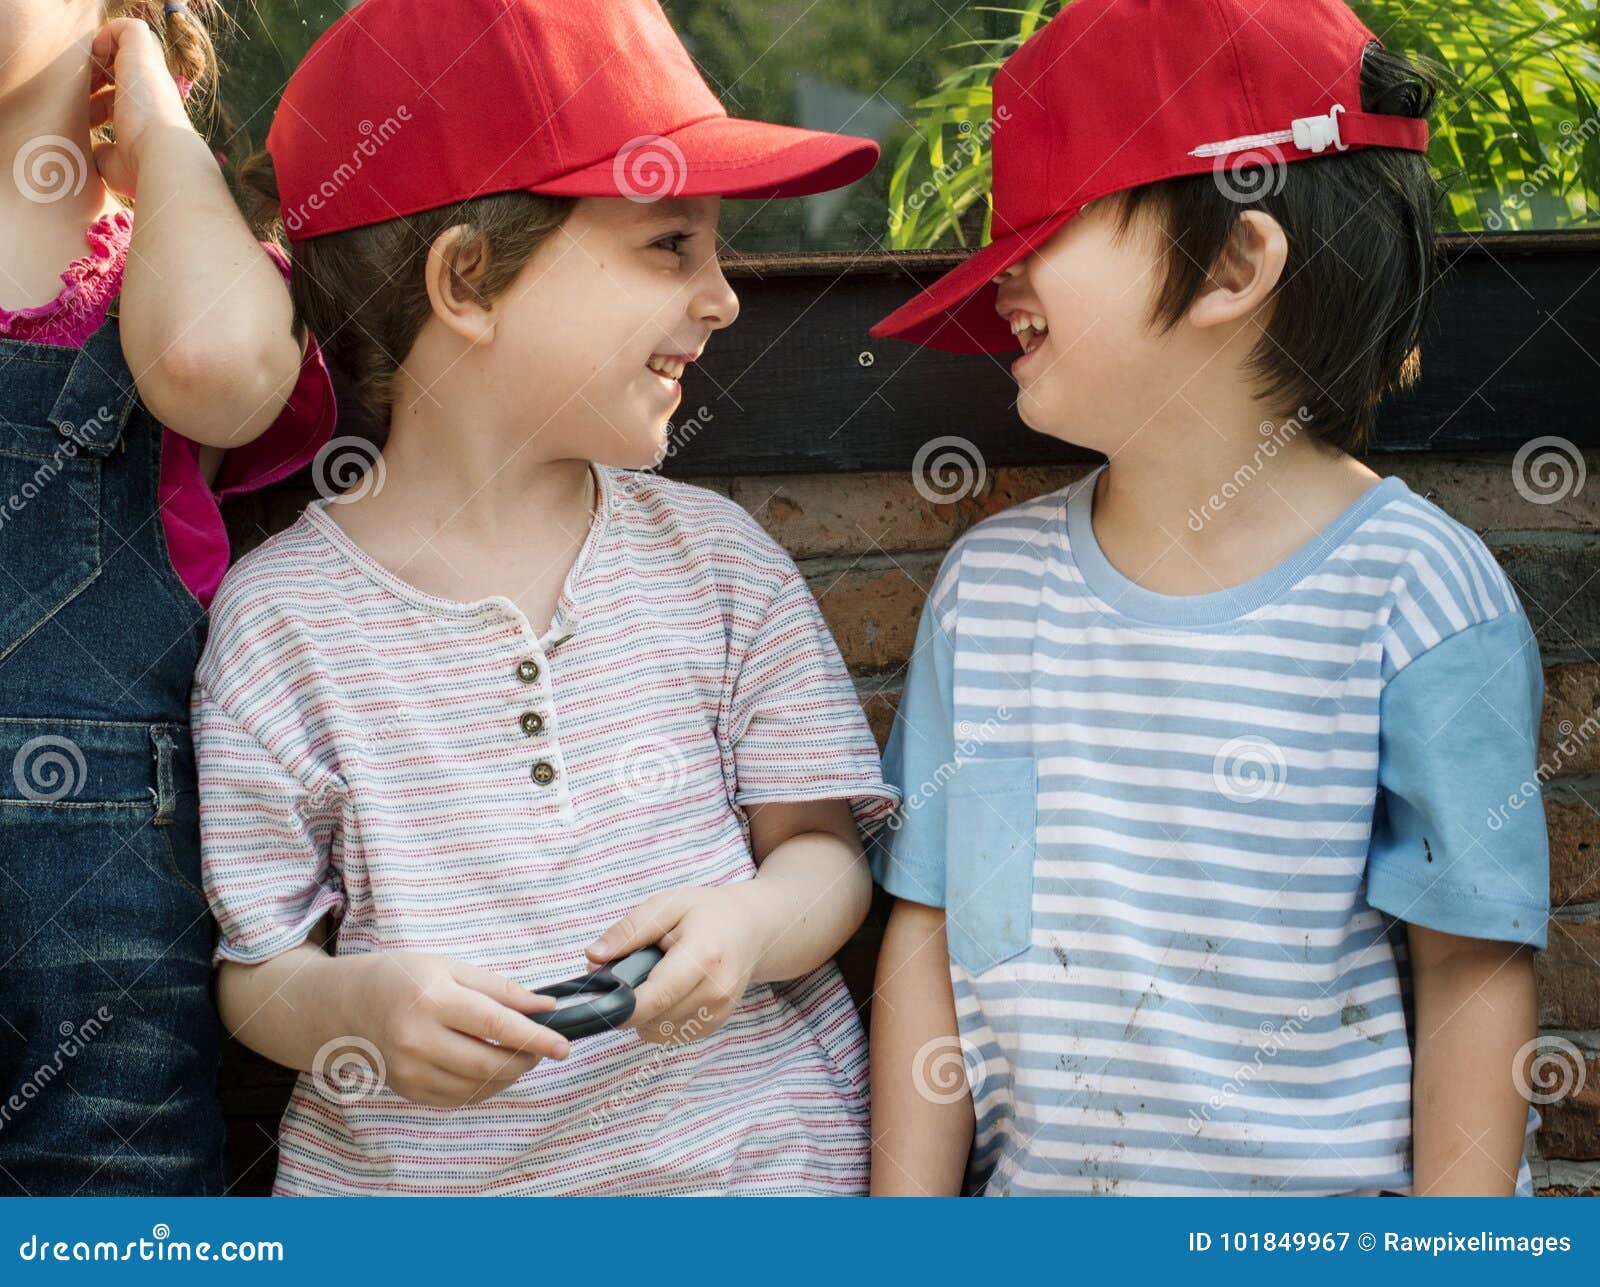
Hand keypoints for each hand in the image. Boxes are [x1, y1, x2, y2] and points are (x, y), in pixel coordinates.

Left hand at [89, 17, 194, 196]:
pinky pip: (128, 27)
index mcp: (148, 114)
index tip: (84, 115)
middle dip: (94, 74)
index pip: (121, 96)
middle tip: (77, 91)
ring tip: (85, 74)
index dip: (98, 98)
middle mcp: (152, 89)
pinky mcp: (144, 53)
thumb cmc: (141, 168)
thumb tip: (96, 151)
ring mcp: (150, 69)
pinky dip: (108, 33)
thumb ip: (104, 153)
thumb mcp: (116, 164)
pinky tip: (97, 57)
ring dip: (101, 53)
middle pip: (122, 67)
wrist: (163, 158)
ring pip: (127, 44)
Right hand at [340, 952, 569, 1107]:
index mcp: (431, 1000)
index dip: (534, 1037)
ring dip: (509, 1075)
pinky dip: (485, 1087)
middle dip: (526, 1059)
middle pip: (488, 1062)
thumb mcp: (452, 967)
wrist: (349, 1004)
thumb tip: (545, 1007)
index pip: (495, 1025)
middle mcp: (417, 1039)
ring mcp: (409, 1070)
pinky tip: (493, 1069)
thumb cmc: (405, 978)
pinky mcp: (407, 1090)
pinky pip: (459, 1098)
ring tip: (519, 1055)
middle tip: (544, 1048)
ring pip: (477, 1086)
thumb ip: (501, 989)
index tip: (563, 1045)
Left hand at [586, 885, 769, 1044]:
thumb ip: (629, 930)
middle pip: (653, 1018)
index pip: (656, 997)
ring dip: (642, 1012)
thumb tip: (593, 957)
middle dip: (627, 1002)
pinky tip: (666, 991)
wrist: (752, 928)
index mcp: (703, 957)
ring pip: (658, 1031)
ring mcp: (718, 1012)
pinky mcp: (715, 1024)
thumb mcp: (667, 905)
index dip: (621, 1007)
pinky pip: (670, 1034)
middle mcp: (715, 992)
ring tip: (652, 978)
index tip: (597, 1001)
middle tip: (625, 972)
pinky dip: (657, 1018)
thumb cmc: (708, 912)